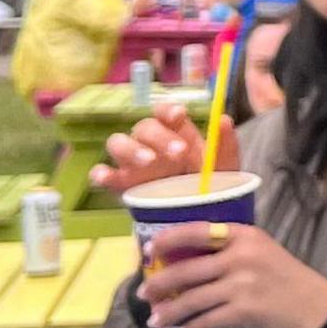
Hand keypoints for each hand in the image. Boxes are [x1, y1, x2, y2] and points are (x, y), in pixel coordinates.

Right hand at [93, 108, 230, 194]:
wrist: (197, 218)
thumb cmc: (208, 185)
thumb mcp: (223, 168)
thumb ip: (226, 145)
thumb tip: (224, 119)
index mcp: (175, 133)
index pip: (165, 113)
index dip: (168, 110)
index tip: (180, 114)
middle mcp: (150, 143)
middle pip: (144, 127)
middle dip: (160, 136)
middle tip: (180, 152)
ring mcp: (131, 163)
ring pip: (118, 143)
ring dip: (131, 149)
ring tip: (149, 161)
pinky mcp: (118, 183)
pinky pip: (101, 174)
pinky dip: (100, 173)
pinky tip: (105, 177)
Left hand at [139, 223, 326, 327]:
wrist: (319, 309)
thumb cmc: (287, 280)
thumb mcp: (263, 252)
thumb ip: (230, 251)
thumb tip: (185, 262)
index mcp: (245, 235)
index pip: (195, 231)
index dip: (167, 240)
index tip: (149, 250)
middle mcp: (242, 256)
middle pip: (186, 269)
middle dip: (159, 284)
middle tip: (144, 293)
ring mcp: (243, 284)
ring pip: (191, 299)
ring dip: (169, 311)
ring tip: (155, 318)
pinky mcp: (245, 311)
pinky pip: (207, 320)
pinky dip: (192, 327)